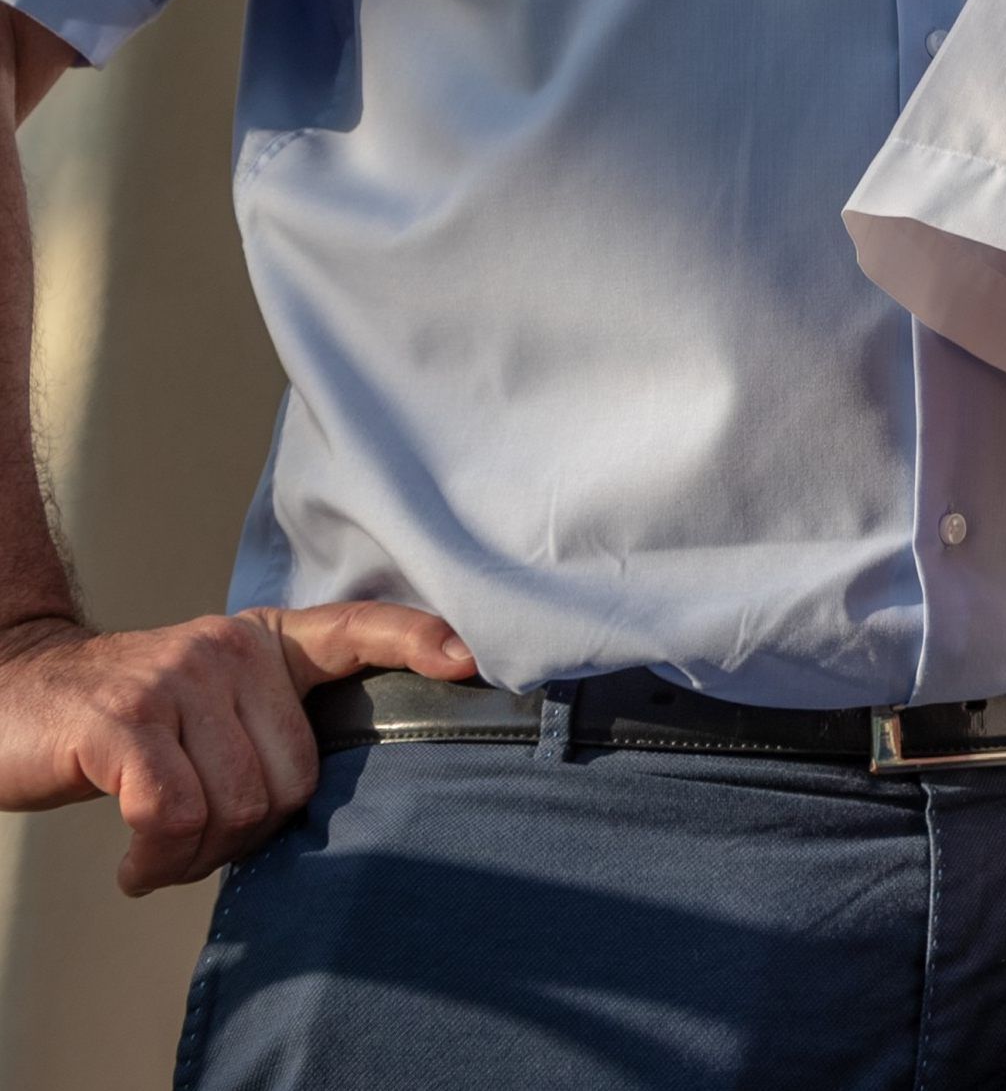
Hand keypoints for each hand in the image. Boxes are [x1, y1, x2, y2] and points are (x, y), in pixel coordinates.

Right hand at [0, 601, 472, 892]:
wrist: (17, 699)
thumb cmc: (126, 723)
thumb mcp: (209, 703)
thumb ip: (267, 729)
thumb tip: (325, 803)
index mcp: (264, 643)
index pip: (356, 628)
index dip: (416, 641)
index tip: (472, 661)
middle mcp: (229, 649)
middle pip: (291, 776)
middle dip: (246, 833)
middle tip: (195, 844)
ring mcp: (175, 680)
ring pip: (233, 804)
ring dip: (194, 855)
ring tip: (159, 852)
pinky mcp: (121, 722)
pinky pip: (172, 813)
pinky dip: (156, 858)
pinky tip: (135, 865)